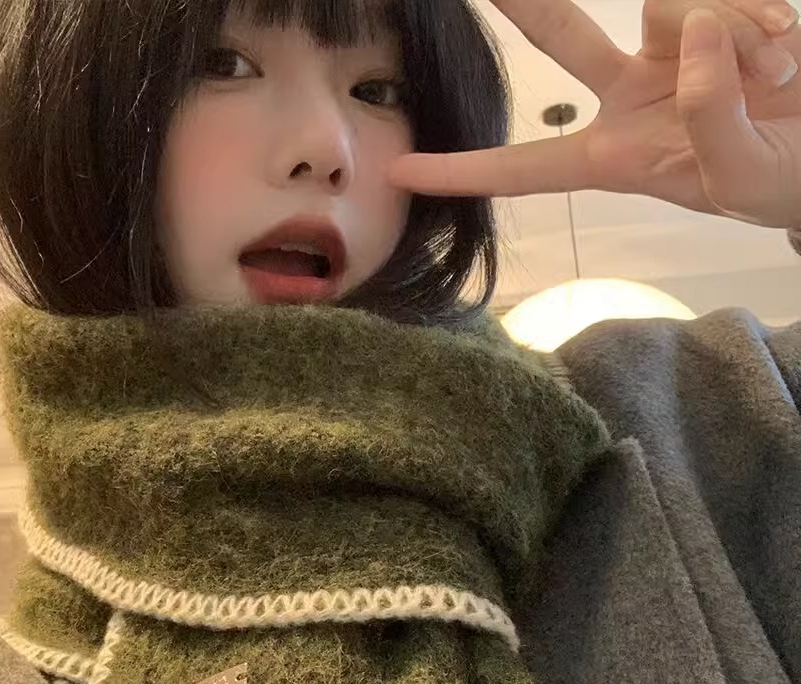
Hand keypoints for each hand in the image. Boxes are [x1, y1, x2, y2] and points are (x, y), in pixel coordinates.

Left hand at [387, 0, 800, 230]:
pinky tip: (782, 50)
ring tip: (774, 77)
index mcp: (614, 157)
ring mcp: (669, 49)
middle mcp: (628, 97)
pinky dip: (757, 20)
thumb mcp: (741, 178)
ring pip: (668, 8)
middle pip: (560, 37)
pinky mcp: (712, 13)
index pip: (525, 167)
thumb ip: (711, 117)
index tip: (403, 171)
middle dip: (521, 2)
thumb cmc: (778, 184)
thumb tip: (689, 32)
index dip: (465, 170)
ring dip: (730, 36)